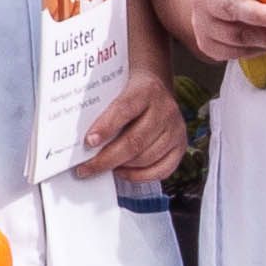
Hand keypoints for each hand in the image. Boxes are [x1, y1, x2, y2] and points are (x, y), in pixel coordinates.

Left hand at [82, 66, 189, 181]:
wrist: (157, 88)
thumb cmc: (131, 92)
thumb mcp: (117, 89)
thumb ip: (102, 107)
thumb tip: (85, 137)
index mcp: (146, 90)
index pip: (124, 109)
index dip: (106, 127)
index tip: (89, 142)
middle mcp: (165, 110)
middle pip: (135, 141)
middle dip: (106, 159)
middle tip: (86, 168)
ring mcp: (175, 129)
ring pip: (146, 158)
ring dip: (121, 167)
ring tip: (102, 167)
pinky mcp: (180, 146)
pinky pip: (161, 170)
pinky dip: (139, 176)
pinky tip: (122, 172)